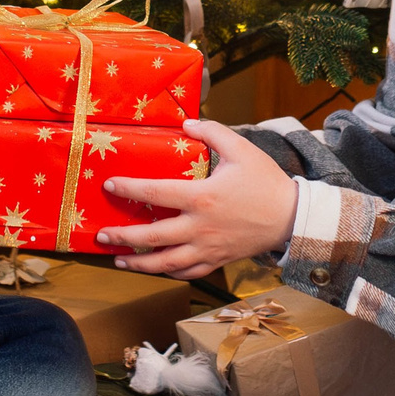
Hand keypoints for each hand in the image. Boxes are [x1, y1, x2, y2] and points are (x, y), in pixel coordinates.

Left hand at [96, 119, 298, 280]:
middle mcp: (199, 227)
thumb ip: (212, 132)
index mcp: (201, 197)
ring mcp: (208, 248)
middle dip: (122, 237)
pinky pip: (188, 272)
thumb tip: (187, 123)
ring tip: (119, 260)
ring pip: (166, 263)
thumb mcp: (242, 149)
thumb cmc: (266, 182)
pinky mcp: (218, 260)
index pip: (155, 194)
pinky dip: (169, 272)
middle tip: (102, 235)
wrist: (292, 217)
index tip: (109, 185)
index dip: (129, 189)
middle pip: (152, 237)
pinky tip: (157, 268)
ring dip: (139, 263)